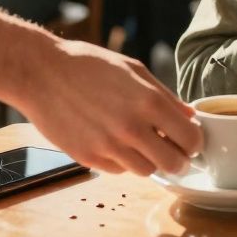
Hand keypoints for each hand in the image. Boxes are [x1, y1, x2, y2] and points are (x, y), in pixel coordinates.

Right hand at [18, 39, 201, 175]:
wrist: (41, 73)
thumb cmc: (89, 65)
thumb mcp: (134, 70)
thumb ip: (165, 95)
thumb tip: (190, 115)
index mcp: (149, 102)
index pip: (191, 138)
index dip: (194, 141)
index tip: (189, 139)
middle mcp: (132, 128)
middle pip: (173, 164)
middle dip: (179, 160)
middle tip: (174, 152)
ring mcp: (109, 146)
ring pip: (146, 171)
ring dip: (150, 161)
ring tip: (142, 145)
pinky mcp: (88, 158)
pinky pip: (118, 170)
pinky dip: (123, 161)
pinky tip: (115, 143)